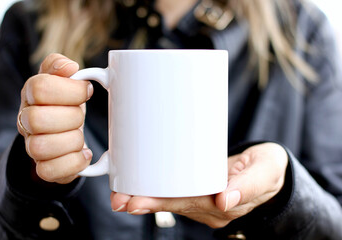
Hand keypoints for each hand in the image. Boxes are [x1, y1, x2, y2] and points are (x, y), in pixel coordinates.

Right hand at [17, 53, 92, 183]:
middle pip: (36, 119)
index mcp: (31, 95)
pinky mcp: (45, 168)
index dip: (70, 89)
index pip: (40, 87)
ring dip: (72, 141)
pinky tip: (84, 153)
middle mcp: (27, 121)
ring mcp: (33, 147)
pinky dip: (73, 163)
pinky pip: (49, 172)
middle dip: (71, 116)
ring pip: (40, 148)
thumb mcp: (63, 79)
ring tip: (81, 135)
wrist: (63, 131)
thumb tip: (69, 67)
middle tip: (82, 115)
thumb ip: (59, 66)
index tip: (87, 91)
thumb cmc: (65, 103)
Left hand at [110, 142, 287, 227]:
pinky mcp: (202, 193)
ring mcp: (206, 202)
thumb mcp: (266, 171)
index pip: (189, 204)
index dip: (162, 203)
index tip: (137, 201)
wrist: (271, 170)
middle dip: (145, 202)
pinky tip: (139, 186)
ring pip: (173, 201)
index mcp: (227, 204)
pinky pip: (177, 194)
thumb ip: (248, 186)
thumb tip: (224, 200)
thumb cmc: (268, 168)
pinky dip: (157, 191)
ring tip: (120, 195)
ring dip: (146, 198)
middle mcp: (212, 207)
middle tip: (119, 199)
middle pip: (175, 204)